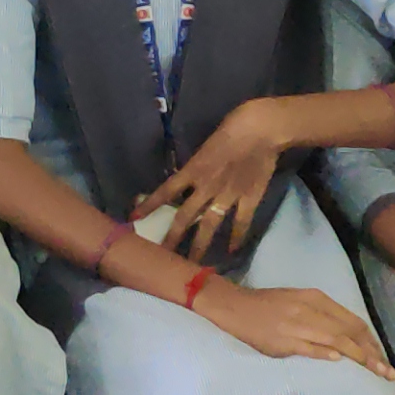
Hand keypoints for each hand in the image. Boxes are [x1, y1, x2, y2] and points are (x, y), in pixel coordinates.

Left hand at [141, 98, 293, 258]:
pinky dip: (236, 237)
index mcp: (193, 170)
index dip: (149, 205)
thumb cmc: (231, 130)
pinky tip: (232, 250)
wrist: (260, 130)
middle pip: (184, 217)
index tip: (133, 218)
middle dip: (172, 238)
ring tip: (193, 264)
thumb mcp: (205, 147)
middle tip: (162, 256)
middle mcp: (206, 187)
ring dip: (200, 246)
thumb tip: (188, 178)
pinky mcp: (248, 199)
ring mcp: (227, 195)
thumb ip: (196, 166)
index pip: (165, 191)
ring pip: (209, 226)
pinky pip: (240, 223)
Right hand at [197, 278, 394, 378]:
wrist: (235, 306)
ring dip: (359, 357)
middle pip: (350, 333)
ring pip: (336, 341)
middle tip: (388, 372)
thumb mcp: (299, 302)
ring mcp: (297, 325)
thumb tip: (347, 341)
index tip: (383, 358)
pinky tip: (338, 361)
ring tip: (375, 372)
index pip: (353, 322)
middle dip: (373, 354)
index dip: (372, 341)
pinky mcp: (283, 340)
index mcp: (316, 299)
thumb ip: (323, 317)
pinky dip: (325, 354)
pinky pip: (309, 347)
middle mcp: (310, 310)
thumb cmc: (269, 305)